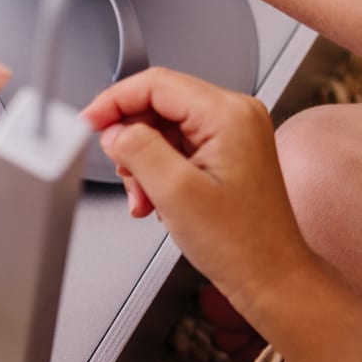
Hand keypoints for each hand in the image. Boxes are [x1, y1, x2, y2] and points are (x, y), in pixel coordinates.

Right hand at [83, 67, 315, 319]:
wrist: (271, 278)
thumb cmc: (241, 243)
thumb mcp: (175, 193)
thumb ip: (138, 150)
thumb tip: (114, 130)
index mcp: (229, 114)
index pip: (156, 84)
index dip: (115, 101)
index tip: (89, 122)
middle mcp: (236, 115)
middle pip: (158, 104)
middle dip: (132, 140)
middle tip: (125, 174)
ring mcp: (234, 133)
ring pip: (163, 128)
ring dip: (143, 162)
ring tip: (145, 197)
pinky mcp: (228, 151)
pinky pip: (177, 146)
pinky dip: (158, 171)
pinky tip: (157, 199)